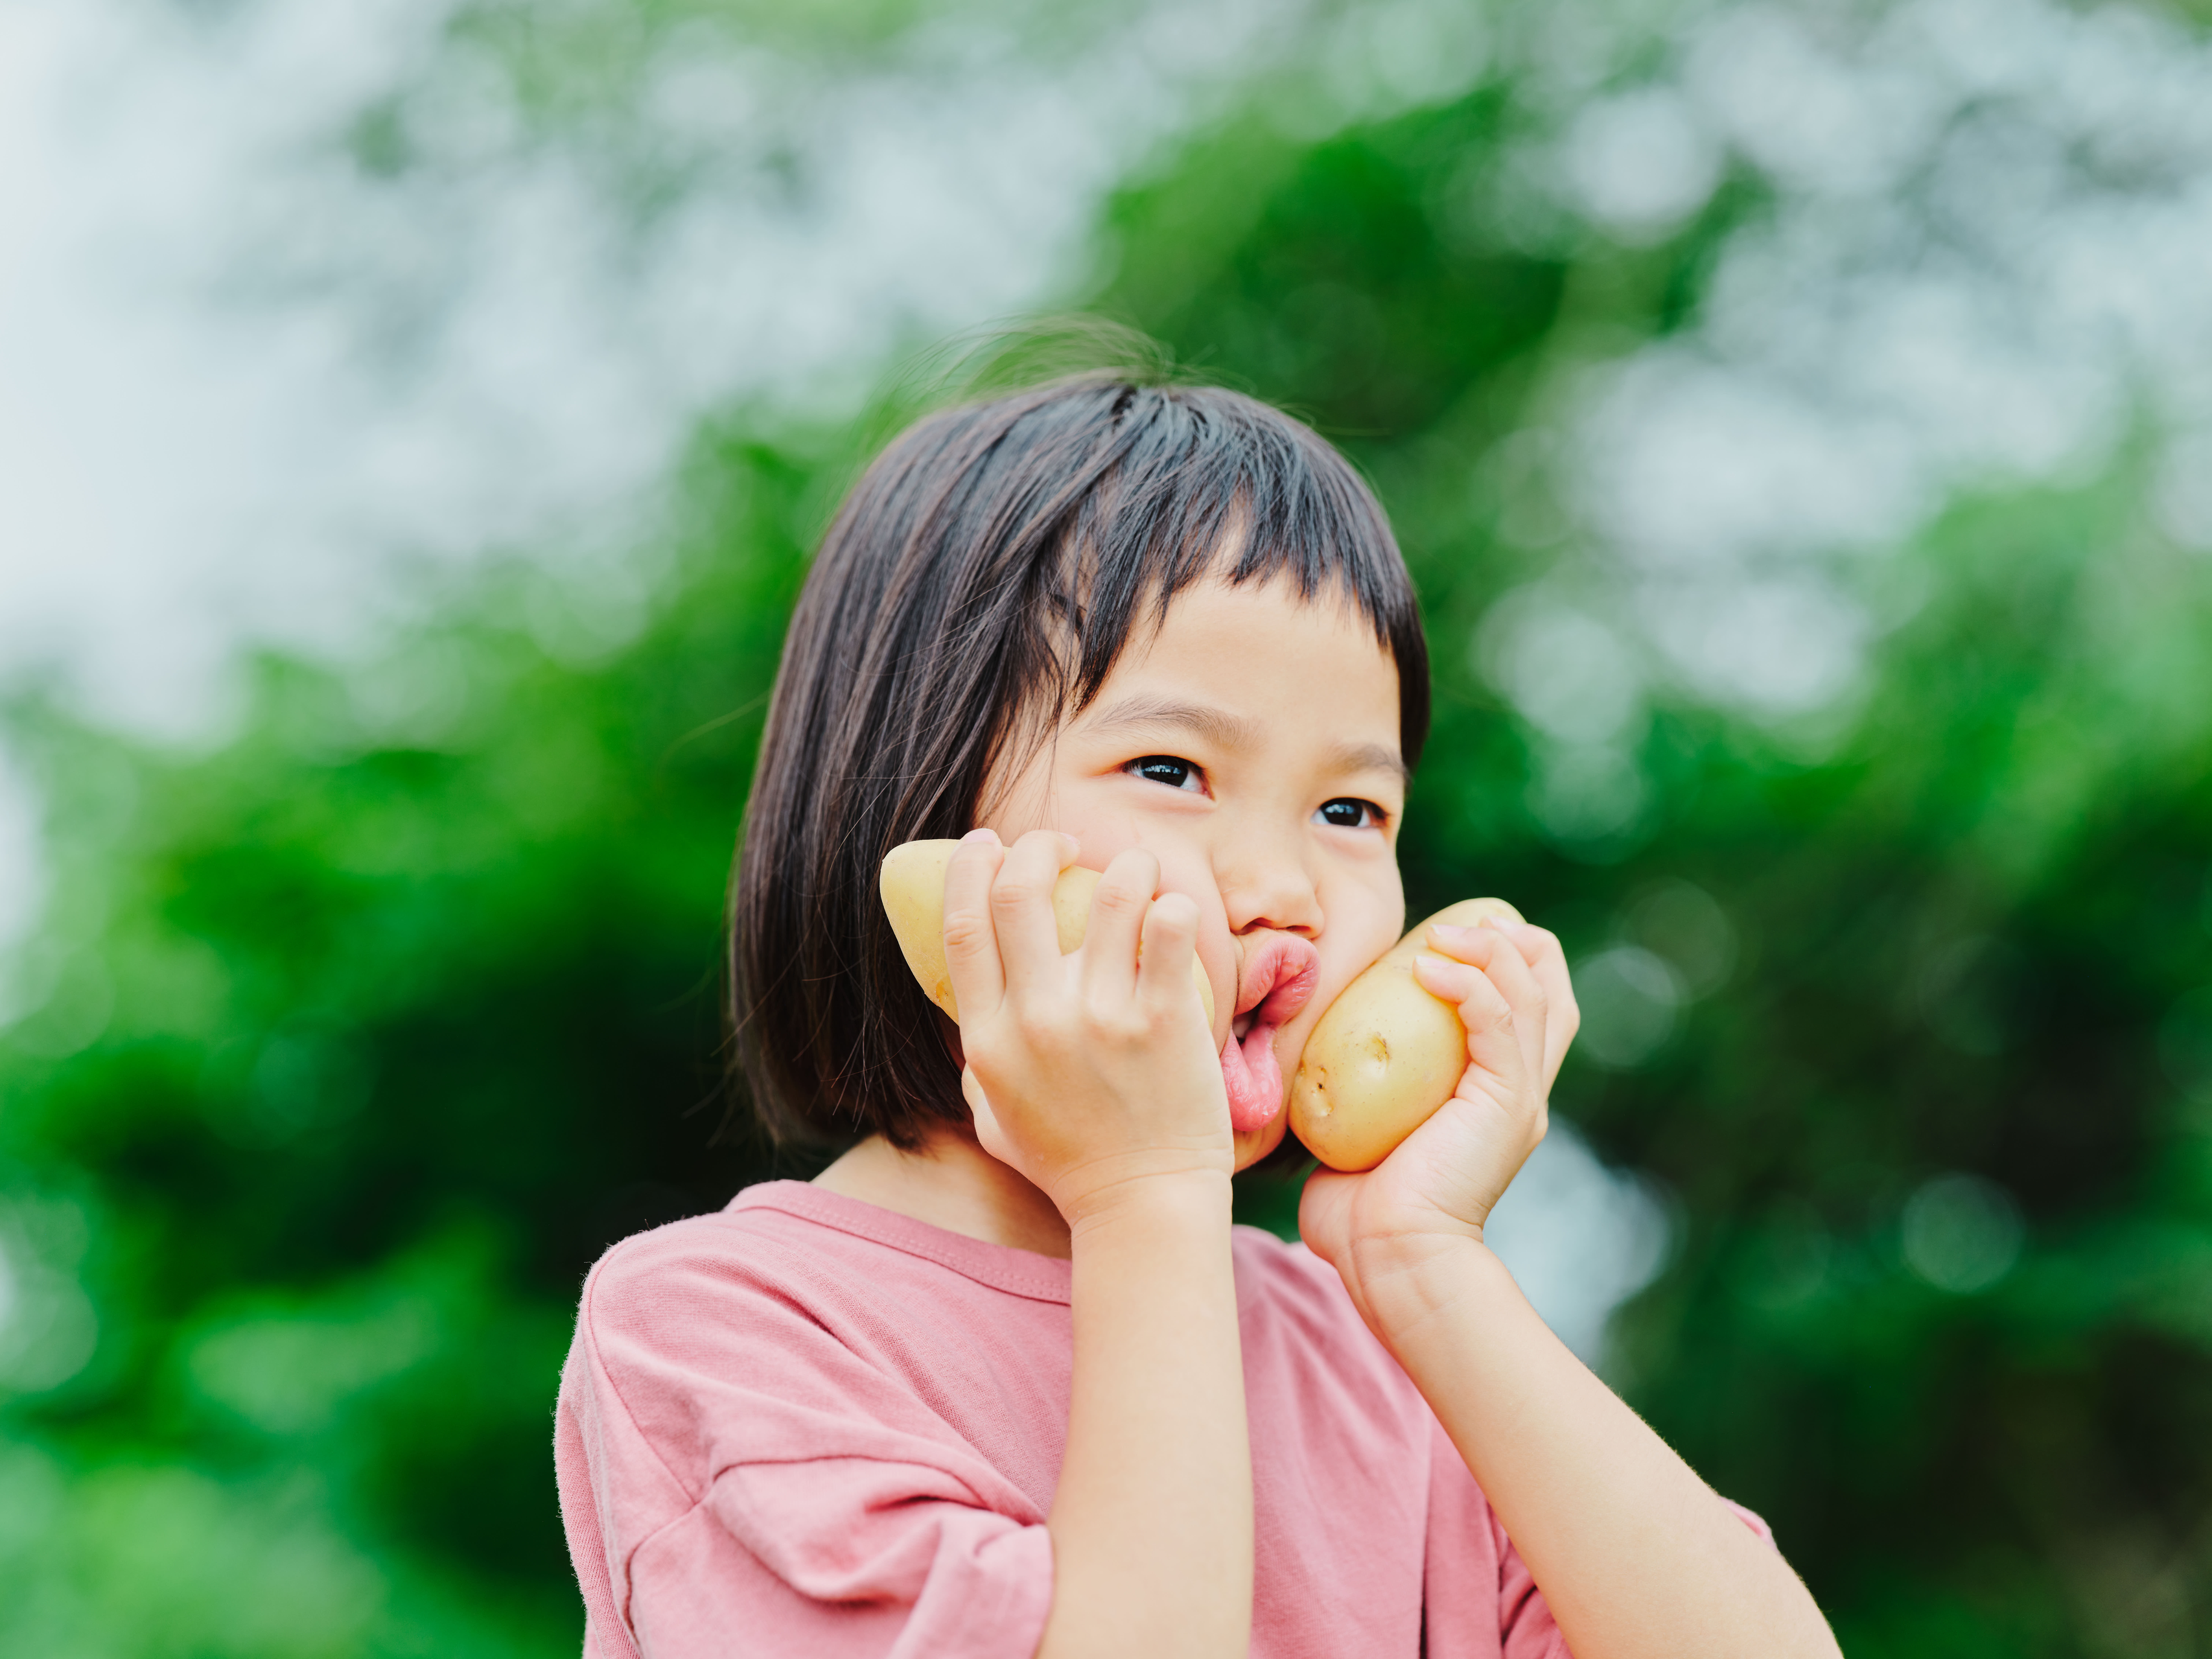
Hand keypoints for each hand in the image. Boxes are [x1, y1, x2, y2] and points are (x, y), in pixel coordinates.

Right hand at [943, 829, 1232, 1225]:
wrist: (1143, 1206)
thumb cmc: (1069, 1165)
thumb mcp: (992, 1116)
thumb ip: (976, 1061)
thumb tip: (972, 1008)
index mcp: (988, 1040)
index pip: (962, 926)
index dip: (971, 869)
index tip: (990, 845)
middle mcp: (1037, 1020)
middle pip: (1020, 891)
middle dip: (1039, 846)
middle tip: (1065, 844)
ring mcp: (1101, 1017)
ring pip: (1109, 892)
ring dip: (1126, 866)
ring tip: (1138, 873)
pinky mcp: (1162, 1020)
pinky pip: (1170, 925)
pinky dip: (1175, 905)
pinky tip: (1176, 916)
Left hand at [1299, 917, 1577, 1328]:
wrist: (1388, 1266)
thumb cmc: (1361, 1217)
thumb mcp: (1358, 1135)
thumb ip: (1350, 1098)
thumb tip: (1306, 1071)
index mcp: (1494, 1095)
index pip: (1526, 1002)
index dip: (1497, 956)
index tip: (1442, 935)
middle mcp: (1519, 1091)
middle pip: (1548, 984)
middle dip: (1507, 938)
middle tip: (1453, 926)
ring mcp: (1519, 1097)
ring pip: (1534, 991)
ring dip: (1488, 948)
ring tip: (1441, 936)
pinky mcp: (1507, 1104)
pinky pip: (1502, 1022)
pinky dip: (1471, 984)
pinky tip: (1426, 969)